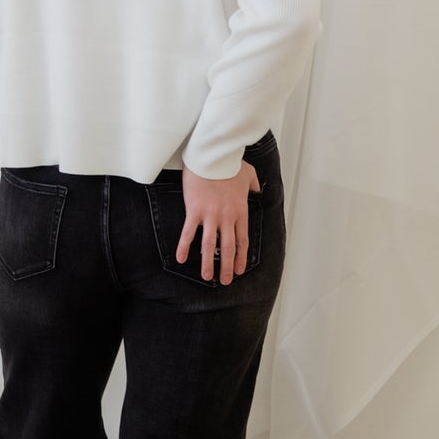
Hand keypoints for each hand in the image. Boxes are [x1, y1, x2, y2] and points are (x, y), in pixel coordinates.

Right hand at [178, 160, 262, 283]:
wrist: (212, 156)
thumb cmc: (229, 163)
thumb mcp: (249, 174)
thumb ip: (254, 185)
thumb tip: (258, 189)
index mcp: (240, 211)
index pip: (242, 240)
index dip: (240, 258)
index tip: (239, 270)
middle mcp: (226, 217)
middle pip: (227, 248)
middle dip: (226, 267)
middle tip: (225, 281)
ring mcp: (210, 215)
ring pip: (209, 245)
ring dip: (208, 263)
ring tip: (207, 277)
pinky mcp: (194, 211)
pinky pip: (189, 233)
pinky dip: (184, 247)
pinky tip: (181, 259)